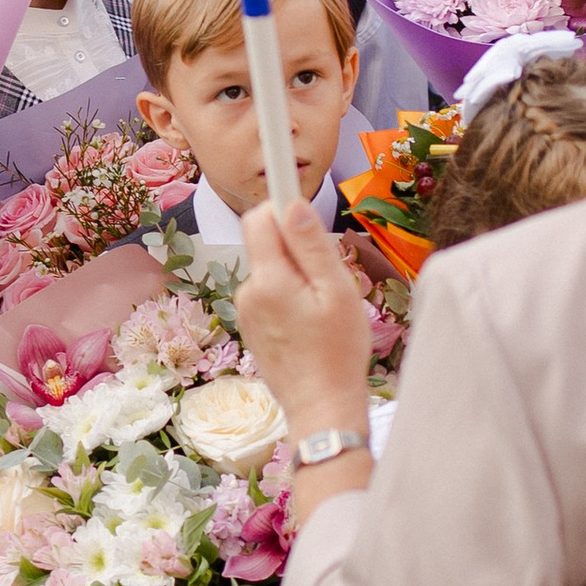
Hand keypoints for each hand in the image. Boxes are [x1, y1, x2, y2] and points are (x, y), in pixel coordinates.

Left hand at [231, 196, 375, 442]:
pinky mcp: (252, 327)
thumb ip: (312, 246)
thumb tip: (293, 204)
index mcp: (269, 278)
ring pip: (271, 270)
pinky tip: (310, 325)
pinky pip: (270, 294)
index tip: (286, 177)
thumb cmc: (337, 352)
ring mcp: (247, 311)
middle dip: (296, 246)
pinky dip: (289, 298)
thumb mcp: (337, 292)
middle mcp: (249, 291)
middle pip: (266, 242)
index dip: (278, 200)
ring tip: (323, 310)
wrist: (321, 408)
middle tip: (328, 276)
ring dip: (295, 277)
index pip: (260, 218)